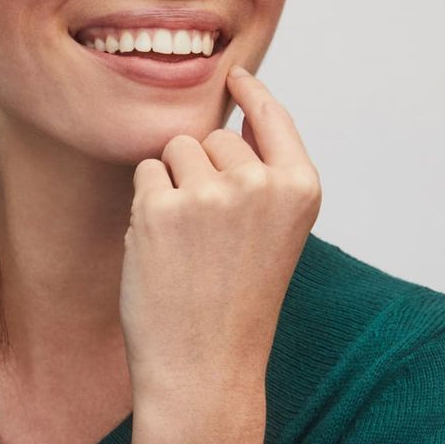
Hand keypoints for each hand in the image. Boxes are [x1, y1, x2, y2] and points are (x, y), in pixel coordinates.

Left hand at [119, 65, 321, 408]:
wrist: (204, 367)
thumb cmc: (237, 301)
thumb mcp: (275, 233)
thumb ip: (263, 174)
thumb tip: (227, 121)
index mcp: (299, 188)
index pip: (272, 117)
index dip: (252, 93)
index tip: (236, 75)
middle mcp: (259, 183)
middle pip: (213, 135)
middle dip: (203, 167)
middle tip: (210, 230)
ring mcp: (208, 194)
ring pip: (176, 148)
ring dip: (173, 181)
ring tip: (186, 239)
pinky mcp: (158, 208)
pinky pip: (146, 173)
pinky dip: (147, 201)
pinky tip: (161, 245)